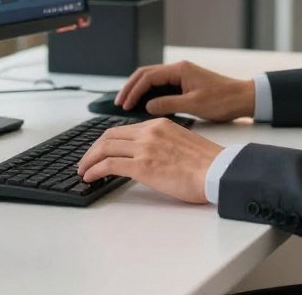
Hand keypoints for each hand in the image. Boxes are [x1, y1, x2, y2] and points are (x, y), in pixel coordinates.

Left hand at [76, 118, 222, 203]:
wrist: (218, 171)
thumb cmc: (207, 163)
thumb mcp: (182, 142)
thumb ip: (163, 143)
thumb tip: (151, 156)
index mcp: (159, 124)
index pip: (123, 129)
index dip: (107, 140)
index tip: (100, 150)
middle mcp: (149, 132)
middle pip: (109, 136)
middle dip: (93, 149)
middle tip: (86, 161)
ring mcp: (145, 148)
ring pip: (105, 148)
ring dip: (89, 160)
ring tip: (83, 170)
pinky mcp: (143, 166)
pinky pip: (109, 165)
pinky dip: (95, 170)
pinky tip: (89, 177)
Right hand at [116, 60, 254, 121]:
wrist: (243, 98)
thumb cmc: (223, 100)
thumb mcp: (194, 104)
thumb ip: (169, 104)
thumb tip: (148, 106)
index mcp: (180, 70)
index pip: (148, 77)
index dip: (134, 91)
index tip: (124, 105)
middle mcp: (178, 69)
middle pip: (146, 74)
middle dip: (131, 87)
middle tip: (119, 102)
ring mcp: (181, 75)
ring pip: (152, 79)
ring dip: (138, 90)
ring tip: (127, 103)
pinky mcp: (185, 83)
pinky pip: (161, 86)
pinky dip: (149, 93)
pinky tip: (144, 105)